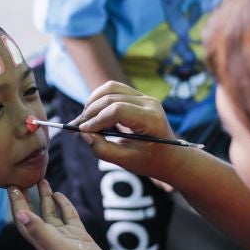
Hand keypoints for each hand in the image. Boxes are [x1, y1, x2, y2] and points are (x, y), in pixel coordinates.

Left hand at [8, 180, 122, 249]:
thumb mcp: (58, 248)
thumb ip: (39, 231)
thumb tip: (20, 214)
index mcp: (41, 242)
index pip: (23, 219)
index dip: (16, 202)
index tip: (11, 185)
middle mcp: (49, 239)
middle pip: (33, 214)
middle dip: (26, 197)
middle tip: (20, 179)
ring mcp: (65, 237)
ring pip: (50, 213)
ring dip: (44, 198)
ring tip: (41, 180)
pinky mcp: (79, 236)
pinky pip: (67, 216)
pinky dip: (63, 205)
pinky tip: (60, 194)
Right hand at [75, 81, 192, 182]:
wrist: (172, 157)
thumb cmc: (150, 161)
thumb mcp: (126, 161)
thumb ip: (103, 149)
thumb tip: (83, 134)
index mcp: (151, 120)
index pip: (117, 110)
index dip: (96, 120)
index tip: (82, 131)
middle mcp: (150, 104)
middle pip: (111, 97)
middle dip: (90, 111)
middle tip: (77, 127)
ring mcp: (146, 98)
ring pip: (111, 88)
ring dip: (93, 101)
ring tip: (85, 119)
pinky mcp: (140, 97)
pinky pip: (115, 89)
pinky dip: (100, 99)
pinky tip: (94, 114)